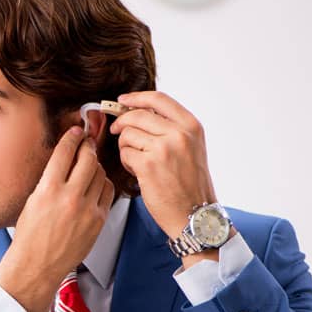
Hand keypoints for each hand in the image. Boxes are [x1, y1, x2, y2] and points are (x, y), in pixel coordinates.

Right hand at [0, 125, 115, 311]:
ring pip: (101, 174)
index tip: (75, 131)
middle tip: (87, 143)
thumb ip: (51, 180)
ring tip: (90, 166)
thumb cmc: (30, 237)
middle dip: (88, 147)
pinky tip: (96, 186)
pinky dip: (103, 185)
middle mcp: (68, 197)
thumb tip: (65, 162)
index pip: (65, 152)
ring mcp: (86, 209)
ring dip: (96, 166)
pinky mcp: (98, 220)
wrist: (37, 265)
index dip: (72, 137)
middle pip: (88, 159)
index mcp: (47, 190)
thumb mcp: (33, 201)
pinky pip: (107, 193)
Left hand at [111, 91, 217, 239]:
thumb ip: (170, 128)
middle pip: (137, 116)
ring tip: (138, 160)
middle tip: (117, 131)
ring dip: (126, 147)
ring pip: (127, 135)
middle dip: (122, 124)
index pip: (158, 99)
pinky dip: (126, 162)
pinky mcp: (148, 165)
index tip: (122, 101)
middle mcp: (179, 134)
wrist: (195, 214)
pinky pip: (125, 153)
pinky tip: (138, 171)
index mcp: (191, 126)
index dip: (136, 97)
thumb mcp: (191, 147)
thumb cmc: (190, 184)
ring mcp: (164, 149)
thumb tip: (139, 112)